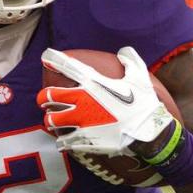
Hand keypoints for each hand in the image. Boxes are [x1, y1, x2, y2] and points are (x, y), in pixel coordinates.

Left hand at [37, 47, 172, 154]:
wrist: (147, 131)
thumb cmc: (143, 103)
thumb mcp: (139, 76)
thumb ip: (130, 60)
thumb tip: (124, 51)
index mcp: (93, 83)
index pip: (67, 66)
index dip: (53, 59)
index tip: (45, 57)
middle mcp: (82, 101)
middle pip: (48, 96)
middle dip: (44, 97)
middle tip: (46, 99)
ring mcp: (80, 121)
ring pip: (51, 120)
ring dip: (50, 120)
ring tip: (53, 121)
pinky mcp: (83, 140)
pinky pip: (63, 141)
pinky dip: (62, 141)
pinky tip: (64, 141)